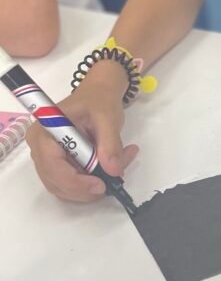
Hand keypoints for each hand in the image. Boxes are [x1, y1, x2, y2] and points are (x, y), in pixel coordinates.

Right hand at [26, 69, 137, 202]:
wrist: (99, 93)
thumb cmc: (99, 100)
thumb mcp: (107, 118)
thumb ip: (110, 144)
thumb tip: (113, 171)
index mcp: (44, 132)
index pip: (52, 166)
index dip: (74, 181)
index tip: (100, 184)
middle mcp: (40, 148)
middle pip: (56, 182)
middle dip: (86, 187)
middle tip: (115, 178)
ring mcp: (48, 159)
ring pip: (66, 187)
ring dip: (93, 185)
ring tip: (120, 164)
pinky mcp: (60, 165)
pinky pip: (73, 183)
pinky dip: (93, 181)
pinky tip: (112, 166)